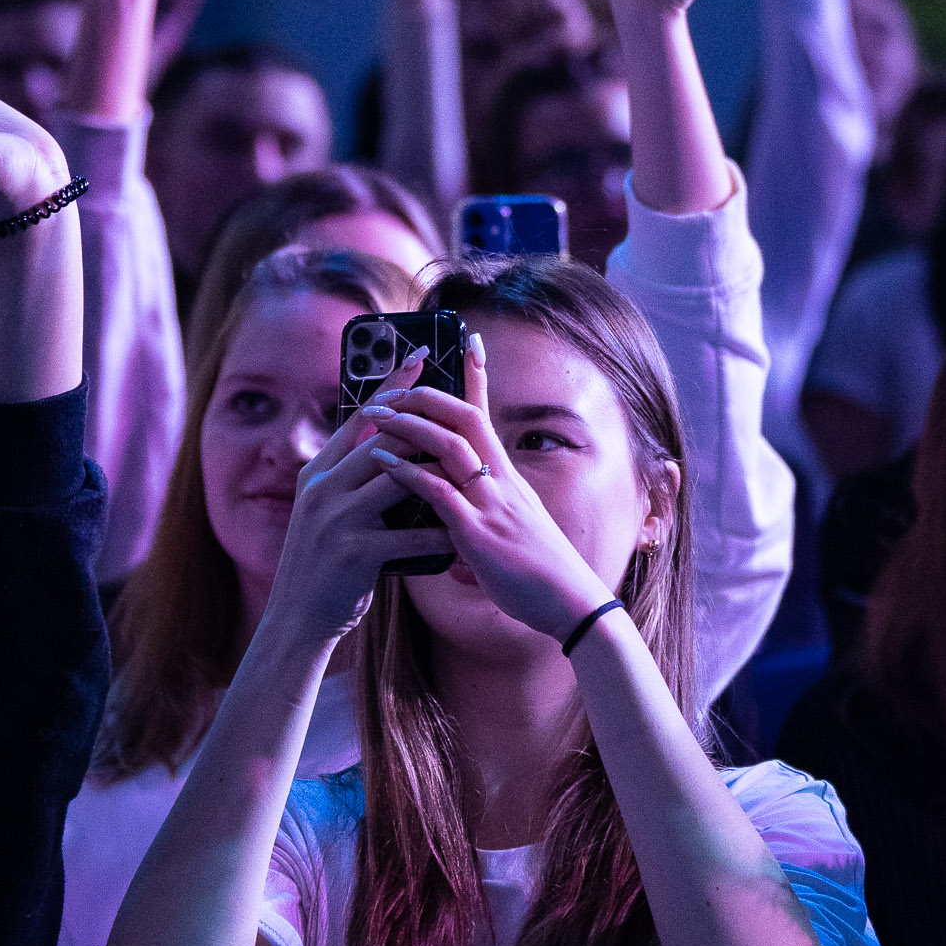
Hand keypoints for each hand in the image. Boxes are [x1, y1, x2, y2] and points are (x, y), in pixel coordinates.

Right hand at [256, 362, 448, 642]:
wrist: (296, 621)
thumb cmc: (323, 566)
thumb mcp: (327, 512)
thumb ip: (353, 479)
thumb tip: (392, 444)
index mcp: (318, 472)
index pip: (359, 415)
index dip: (392, 382)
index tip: (421, 353)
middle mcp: (322, 487)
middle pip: (382, 437)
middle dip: (424, 416)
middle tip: (461, 396)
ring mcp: (335, 518)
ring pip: (398, 477)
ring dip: (439, 472)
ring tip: (474, 463)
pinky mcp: (354, 551)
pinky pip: (410, 535)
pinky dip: (442, 534)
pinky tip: (466, 533)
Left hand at [358, 334, 622, 638]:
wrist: (570, 604)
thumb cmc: (539, 577)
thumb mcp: (509, 540)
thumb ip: (479, 530)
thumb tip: (455, 545)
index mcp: (508, 478)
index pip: (488, 416)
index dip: (478, 377)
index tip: (469, 340)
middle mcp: (501, 481)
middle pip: (464, 418)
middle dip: (426, 396)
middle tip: (390, 387)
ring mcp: (490, 504)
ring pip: (449, 446)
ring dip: (409, 425)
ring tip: (375, 414)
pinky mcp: (476, 532)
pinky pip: (438, 491)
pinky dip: (408, 472)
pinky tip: (382, 462)